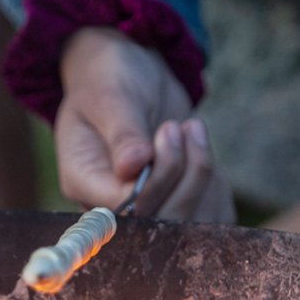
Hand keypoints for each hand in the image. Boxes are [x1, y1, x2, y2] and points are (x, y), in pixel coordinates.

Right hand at [54, 27, 234, 221]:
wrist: (129, 72)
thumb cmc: (110, 78)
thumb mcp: (111, 95)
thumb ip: (122, 131)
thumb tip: (134, 165)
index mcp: (83, 181)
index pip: (126, 208)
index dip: (158, 179)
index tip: (168, 130)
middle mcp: (109, 206)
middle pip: (161, 223)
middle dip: (186, 175)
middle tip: (184, 126)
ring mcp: (144, 211)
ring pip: (190, 227)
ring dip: (204, 177)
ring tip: (193, 129)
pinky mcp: (174, 208)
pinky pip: (209, 221)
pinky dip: (216, 188)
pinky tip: (201, 153)